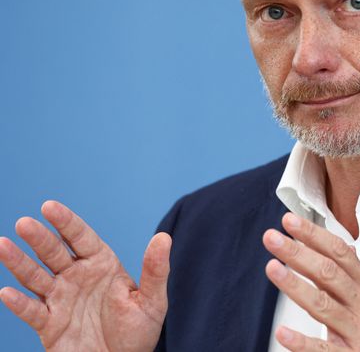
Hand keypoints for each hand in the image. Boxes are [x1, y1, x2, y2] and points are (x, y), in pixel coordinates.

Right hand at [0, 200, 170, 351]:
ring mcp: (61, 299)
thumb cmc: (138, 332)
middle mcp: (77, 277)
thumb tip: (164, 237)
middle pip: (54, 253)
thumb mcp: (152, 301)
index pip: (81, 238)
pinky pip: (32, 312)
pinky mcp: (49, 324)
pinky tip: (8, 292)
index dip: (66, 222)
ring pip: (36, 277)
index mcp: (101, 265)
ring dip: (19, 263)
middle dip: (39, 238)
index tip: (49, 206)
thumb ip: (156, 270)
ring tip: (2, 245)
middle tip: (24, 223)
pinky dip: (19, 303)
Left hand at [263, 212, 359, 351]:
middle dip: (298, 253)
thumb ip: (355, 274)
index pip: (339, 253)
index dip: (314, 236)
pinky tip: (283, 332)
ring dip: (295, 285)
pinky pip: (323, 350)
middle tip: (274, 239)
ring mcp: (356, 332)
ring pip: (323, 305)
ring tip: (273, 268)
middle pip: (328, 273)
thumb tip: (343, 248)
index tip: (291, 223)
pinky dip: (302, 342)